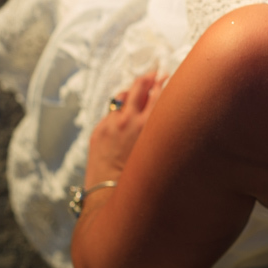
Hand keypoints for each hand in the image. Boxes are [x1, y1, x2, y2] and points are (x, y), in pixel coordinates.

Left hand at [86, 72, 166, 186]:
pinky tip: (125, 113)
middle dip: (149, 77)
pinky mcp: (99, 130)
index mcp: (150, 125)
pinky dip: (120, 110)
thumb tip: (165, 112)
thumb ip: (161, 129)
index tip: (167, 76)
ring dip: (133, 91)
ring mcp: (112, 123)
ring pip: (123, 96)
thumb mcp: (158, 150)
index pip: (159, 92)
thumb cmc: (141, 177)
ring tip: (140, 88)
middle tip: (156, 73)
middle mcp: (130, 120)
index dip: (164, 81)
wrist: (111, 194)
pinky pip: (111, 113)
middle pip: (140, 86)